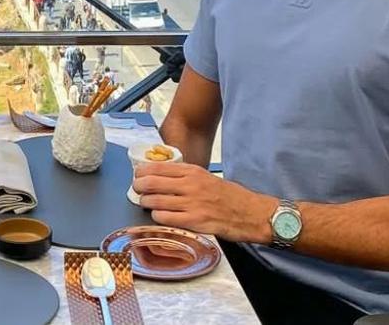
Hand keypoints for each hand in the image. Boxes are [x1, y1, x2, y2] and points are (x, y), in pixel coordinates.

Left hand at [132, 162, 274, 243]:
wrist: (252, 213)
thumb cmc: (230, 196)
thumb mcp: (206, 178)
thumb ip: (185, 177)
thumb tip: (161, 177)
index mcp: (193, 171)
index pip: (157, 167)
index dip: (142, 172)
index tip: (137, 175)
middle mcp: (190, 185)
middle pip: (151, 182)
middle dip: (138, 187)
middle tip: (137, 190)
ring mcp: (192, 203)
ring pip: (155, 200)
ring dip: (145, 202)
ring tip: (145, 203)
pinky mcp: (195, 221)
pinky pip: (166, 218)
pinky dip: (157, 216)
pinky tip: (159, 216)